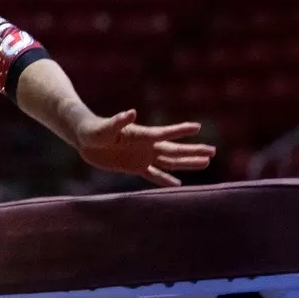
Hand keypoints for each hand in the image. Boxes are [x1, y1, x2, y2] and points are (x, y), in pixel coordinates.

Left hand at [74, 109, 214, 186]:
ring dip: (187, 163)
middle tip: (213, 151)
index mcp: (141, 135)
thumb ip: (118, 121)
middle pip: (175, 150)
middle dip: (194, 151)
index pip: (165, 134)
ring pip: (170, 162)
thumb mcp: (105, 127)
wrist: (85, 138)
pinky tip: (178, 184)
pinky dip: (166, 180)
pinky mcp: (135, 167)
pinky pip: (154, 175)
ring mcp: (142, 156)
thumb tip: (131, 112)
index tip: (198, 127)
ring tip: (206, 163)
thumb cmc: (94, 130)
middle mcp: (146, 146)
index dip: (181, 131)